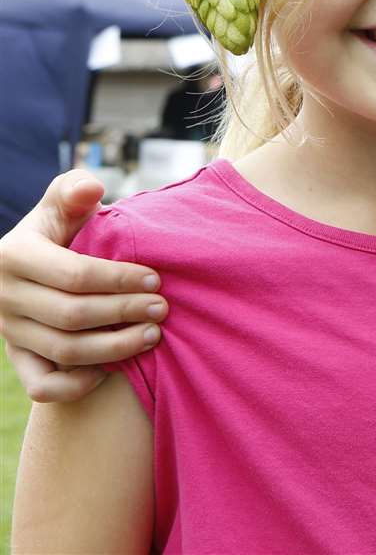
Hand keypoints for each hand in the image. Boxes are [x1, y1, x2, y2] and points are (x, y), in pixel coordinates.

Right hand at [0, 170, 166, 402]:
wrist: (37, 264)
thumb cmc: (62, 227)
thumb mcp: (63, 202)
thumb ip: (73, 190)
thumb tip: (92, 188)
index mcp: (14, 255)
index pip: (74, 274)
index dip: (120, 280)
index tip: (156, 279)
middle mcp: (4, 297)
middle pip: (72, 315)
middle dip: (125, 313)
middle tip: (162, 309)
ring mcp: (9, 331)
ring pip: (63, 351)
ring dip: (115, 348)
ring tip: (153, 335)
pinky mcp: (17, 358)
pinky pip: (43, 386)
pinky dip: (77, 385)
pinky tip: (111, 370)